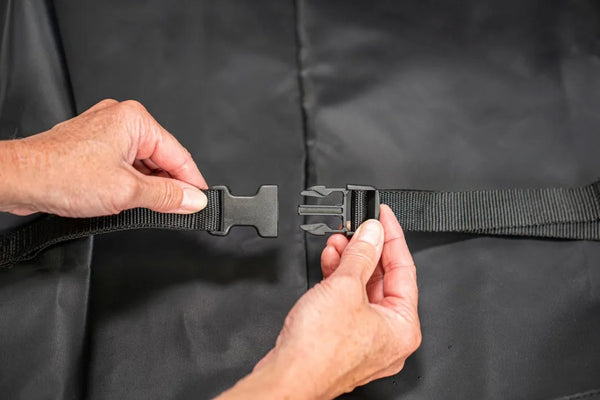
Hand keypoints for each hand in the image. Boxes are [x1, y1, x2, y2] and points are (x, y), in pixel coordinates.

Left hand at [0, 99, 206, 216]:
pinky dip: (132, 182)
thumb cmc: (61, 175)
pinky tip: (132, 200)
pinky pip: (125, 164)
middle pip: (161, 158)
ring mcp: (106, 131)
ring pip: (143, 163)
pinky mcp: (94, 145)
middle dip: (169, 186)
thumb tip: (193, 199)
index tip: (201, 203)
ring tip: (149, 209)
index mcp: (135, 119)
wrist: (18, 179)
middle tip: (179, 212)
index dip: (193, 182)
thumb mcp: (127, 191)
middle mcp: (121, 119)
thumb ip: (167, 196)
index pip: (178, 154)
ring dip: (148, 186)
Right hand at [218, 205, 420, 398]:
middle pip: (383, 279)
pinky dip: (339, 280)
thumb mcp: (344, 287)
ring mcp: (365, 339)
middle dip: (366, 249)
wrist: (288, 376)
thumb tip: (372, 232)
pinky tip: (330, 262)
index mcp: (403, 327)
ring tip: (338, 241)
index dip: (392, 236)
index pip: (405, 269)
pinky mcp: (343, 339)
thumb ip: (361, 253)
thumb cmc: (319, 350)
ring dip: (350, 262)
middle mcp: (389, 337)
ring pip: (362, 289)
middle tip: (357, 225)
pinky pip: (348, 302)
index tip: (383, 215)